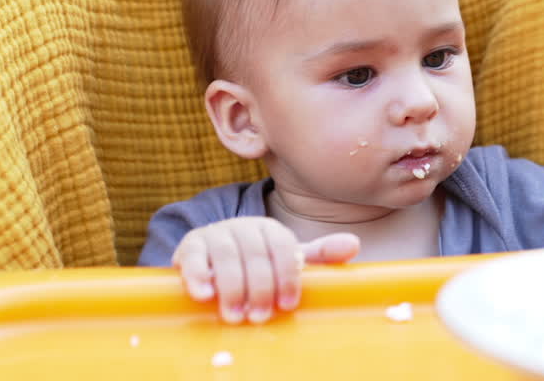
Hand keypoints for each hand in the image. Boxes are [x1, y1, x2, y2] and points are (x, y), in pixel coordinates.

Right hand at [172, 217, 359, 323]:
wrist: (212, 254)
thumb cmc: (256, 262)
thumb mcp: (286, 258)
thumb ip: (318, 255)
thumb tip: (354, 244)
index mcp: (271, 229)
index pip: (283, 246)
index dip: (288, 275)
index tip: (289, 304)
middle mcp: (243, 226)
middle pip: (255, 253)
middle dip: (260, 287)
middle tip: (261, 316)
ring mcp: (215, 234)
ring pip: (226, 256)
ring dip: (232, 288)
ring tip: (236, 315)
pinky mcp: (189, 246)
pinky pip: (192, 258)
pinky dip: (198, 276)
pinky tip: (205, 295)